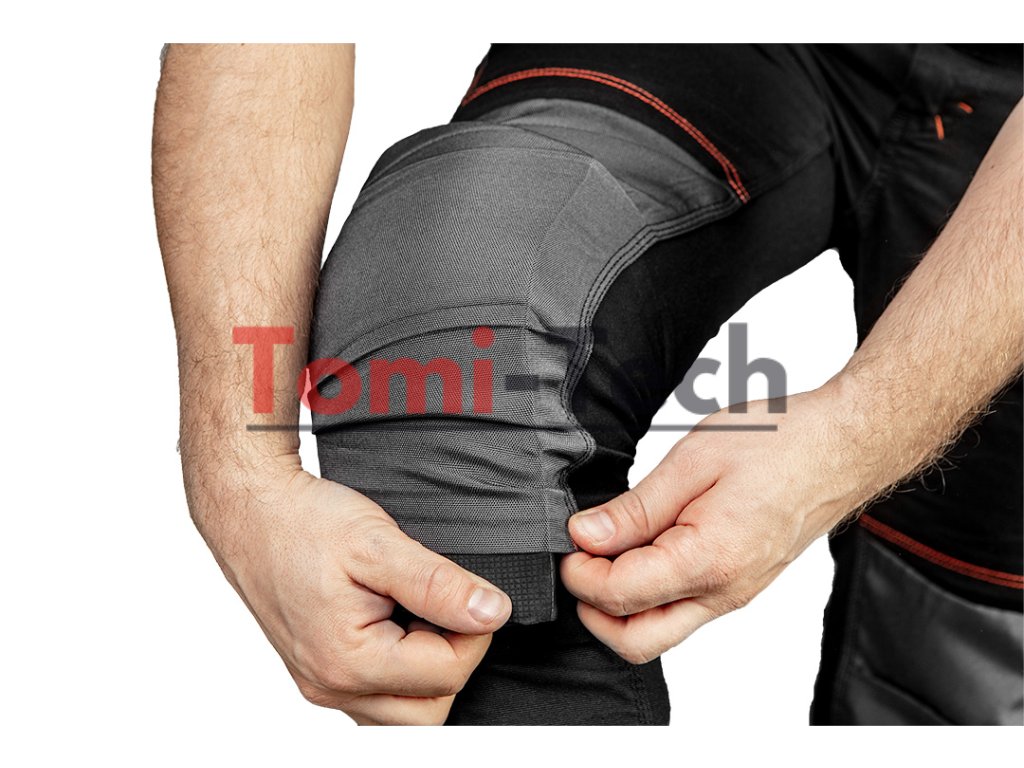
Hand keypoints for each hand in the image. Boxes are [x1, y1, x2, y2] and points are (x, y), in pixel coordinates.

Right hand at [188, 459, 511, 724]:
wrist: (250, 511)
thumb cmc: (301, 522)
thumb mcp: (378, 543)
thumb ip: (438, 584)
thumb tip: (491, 611)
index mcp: (348, 661)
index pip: (448, 673)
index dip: (473, 629)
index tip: (464, 590)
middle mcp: (331, 685)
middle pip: (430, 709)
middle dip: (453, 657)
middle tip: (442, 603)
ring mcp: (323, 683)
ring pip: (404, 710)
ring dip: (426, 667)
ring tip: (414, 611)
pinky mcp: (320, 672)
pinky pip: (377, 694)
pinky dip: (399, 666)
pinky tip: (394, 623)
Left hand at [560, 385, 875, 663]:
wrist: (841, 447)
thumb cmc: (780, 443)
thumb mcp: (693, 460)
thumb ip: (635, 508)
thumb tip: (586, 536)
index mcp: (710, 560)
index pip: (619, 596)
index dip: (579, 572)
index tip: (569, 540)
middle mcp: (724, 592)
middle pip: (636, 640)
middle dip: (592, 608)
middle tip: (579, 559)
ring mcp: (734, 595)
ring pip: (659, 631)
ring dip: (620, 604)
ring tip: (608, 549)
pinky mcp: (738, 586)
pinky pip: (682, 610)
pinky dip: (648, 593)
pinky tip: (640, 548)